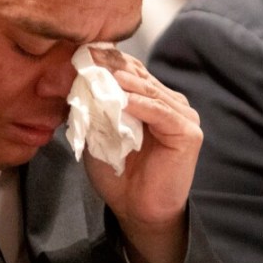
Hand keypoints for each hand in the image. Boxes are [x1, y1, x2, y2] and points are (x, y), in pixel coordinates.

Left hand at [83, 46, 200, 262]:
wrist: (136, 210)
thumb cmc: (118, 174)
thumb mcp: (98, 133)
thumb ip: (93, 108)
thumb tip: (74, 81)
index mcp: (149, 99)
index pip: (129, 70)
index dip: (105, 61)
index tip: (80, 52)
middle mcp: (168, 102)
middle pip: (138, 76)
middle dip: (110, 67)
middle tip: (86, 57)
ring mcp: (181, 115)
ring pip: (149, 91)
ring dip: (123, 83)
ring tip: (101, 74)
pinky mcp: (188, 132)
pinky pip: (161, 112)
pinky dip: (142, 105)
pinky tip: (124, 100)